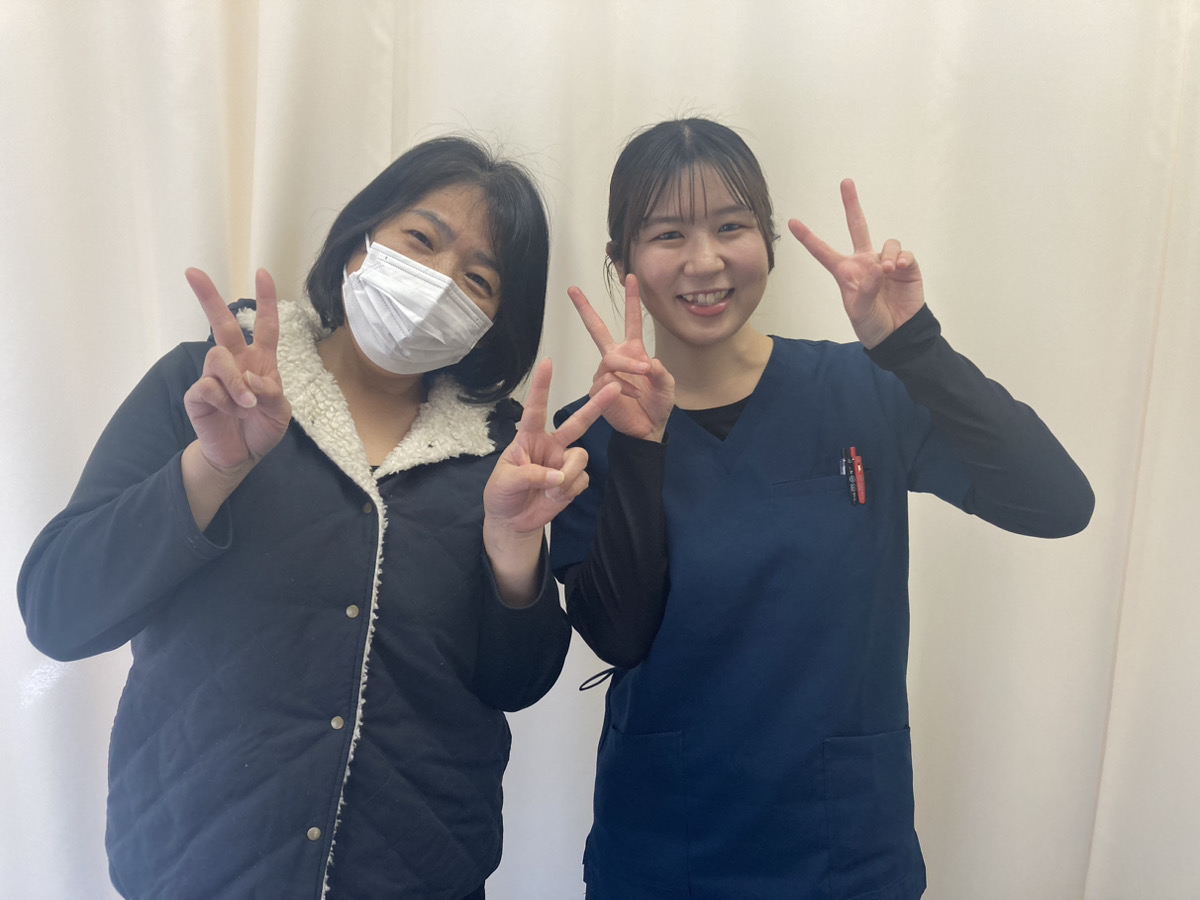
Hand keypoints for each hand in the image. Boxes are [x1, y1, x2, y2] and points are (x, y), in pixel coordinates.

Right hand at [182, 268, 291, 474]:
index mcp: (260, 362)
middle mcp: (235, 363)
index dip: (266, 301)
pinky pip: (208, 386)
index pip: (264, 326)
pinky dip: (224, 400)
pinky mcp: (198, 395)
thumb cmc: (261, 429)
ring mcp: (214, 377)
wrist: (241, 456)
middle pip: (221, 324)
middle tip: (192, 272)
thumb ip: (272, 393)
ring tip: (245, 406)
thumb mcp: (280, 413)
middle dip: (208, 297)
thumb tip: (251, 380)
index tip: (262, 273)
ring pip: (217, 358)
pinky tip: (229, 413)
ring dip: (235, 382)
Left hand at [483, 358, 618, 536]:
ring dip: (568, 475)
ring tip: (551, 490)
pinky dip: (569, 491)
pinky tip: (555, 498)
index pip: (536, 409)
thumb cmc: (502, 494)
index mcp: (529, 438)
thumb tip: (559, 475)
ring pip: (581, 457)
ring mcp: (563, 463)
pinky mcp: (573, 481)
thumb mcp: (506, 482)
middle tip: (614, 387)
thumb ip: (531, 475)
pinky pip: (582, 479)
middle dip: (596, 406)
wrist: (512, 522)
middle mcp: (550, 445)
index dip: (542, 386)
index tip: (547, 363)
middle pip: (577, 422)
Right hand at [567, 274, 674, 441]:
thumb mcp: (667, 385)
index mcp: (633, 351)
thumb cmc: (657, 405)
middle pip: (597, 329)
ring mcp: (605, 373)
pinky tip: (632, 395)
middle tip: (572, 289)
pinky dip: (623, 387)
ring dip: (629, 365)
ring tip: (643, 374)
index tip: (631, 277)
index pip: (632, 321)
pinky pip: (607, 380)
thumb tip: (645, 362)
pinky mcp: (598, 389)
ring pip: (611, 359)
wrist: (647, 429)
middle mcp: (616, 358)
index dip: (632, 300)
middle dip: (585, 309)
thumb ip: (660, 371)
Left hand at [787, 179, 924, 348]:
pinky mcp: (906, 266)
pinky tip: (898, 268)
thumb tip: (879, 266)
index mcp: (845, 272)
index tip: (792, 223)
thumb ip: (866, 289)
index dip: (809, 238)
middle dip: (852, 204)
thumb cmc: (872, 324)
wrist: (898, 333)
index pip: (823, 252)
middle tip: (845, 182)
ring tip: (887, 270)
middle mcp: (864, 261)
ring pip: (887, 242)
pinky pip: (904, 253)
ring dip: (887, 254)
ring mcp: (885, 262)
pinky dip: (902, 258)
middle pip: (857, 226)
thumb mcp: (860, 311)